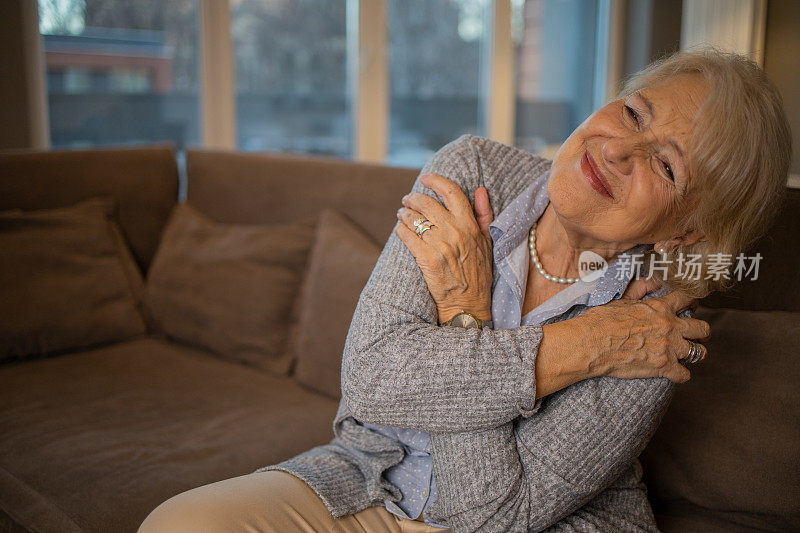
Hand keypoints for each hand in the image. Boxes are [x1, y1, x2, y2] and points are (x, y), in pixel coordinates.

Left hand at [394, 173, 493, 323]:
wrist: (467, 304)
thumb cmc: (478, 273)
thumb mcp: (487, 242)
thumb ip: (484, 214)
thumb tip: (480, 190)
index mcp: (470, 225)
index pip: (452, 192)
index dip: (436, 181)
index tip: (425, 178)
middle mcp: (455, 231)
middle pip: (426, 203)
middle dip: (412, 198)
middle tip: (407, 200)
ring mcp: (439, 245)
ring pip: (413, 218)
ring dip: (404, 213)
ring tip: (401, 214)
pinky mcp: (426, 259)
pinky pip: (406, 236)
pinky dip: (400, 230)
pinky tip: (400, 230)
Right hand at [576, 289, 709, 382]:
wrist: (591, 344)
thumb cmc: (601, 320)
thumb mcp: (622, 299)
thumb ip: (641, 290)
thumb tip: (652, 280)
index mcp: (660, 308)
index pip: (687, 299)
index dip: (692, 302)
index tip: (691, 306)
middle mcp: (669, 326)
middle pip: (702, 328)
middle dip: (700, 332)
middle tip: (694, 335)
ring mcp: (669, 348)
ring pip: (699, 353)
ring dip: (694, 354)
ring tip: (687, 355)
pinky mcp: (663, 368)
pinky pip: (685, 375)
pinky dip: (681, 375)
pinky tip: (675, 373)